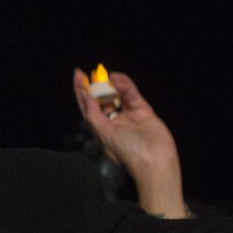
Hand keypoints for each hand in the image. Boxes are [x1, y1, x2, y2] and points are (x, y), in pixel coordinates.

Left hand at [73, 69, 189, 218]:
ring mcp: (129, 115)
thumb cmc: (127, 152)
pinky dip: (125, 85)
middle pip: (101, 99)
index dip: (81, 92)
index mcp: (101, 129)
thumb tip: (84, 96)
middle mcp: (114, 121)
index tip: (77, 76)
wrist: (155, 160)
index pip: (88, 107)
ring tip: (106, 74)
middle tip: (90, 72)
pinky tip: (117, 78)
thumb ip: (93, 114)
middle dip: (95, 85)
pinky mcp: (143, 110)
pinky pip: (131, 95)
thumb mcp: (104, 134)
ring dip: (110, 84)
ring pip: (117, 95)